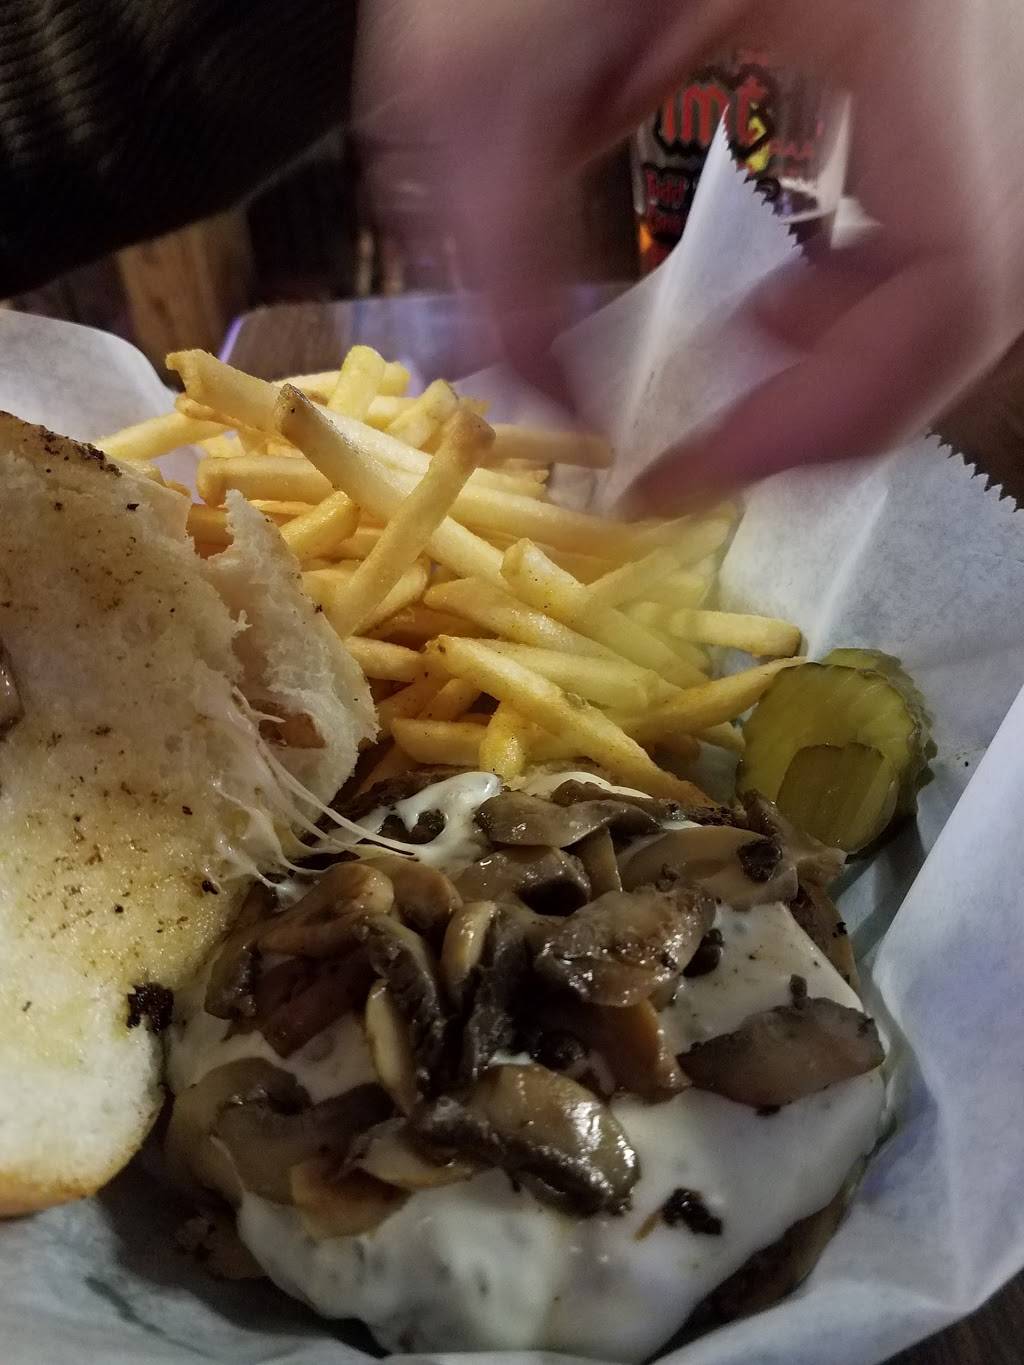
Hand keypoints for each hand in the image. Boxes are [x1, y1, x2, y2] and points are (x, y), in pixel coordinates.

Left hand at [358, 1, 1023, 505]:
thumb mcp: (479, 44)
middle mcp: (968, 36)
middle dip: (838, 402)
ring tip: (742, 358)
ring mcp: (952, 45)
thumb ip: (495, 230)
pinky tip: (767, 288)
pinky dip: (848, 284)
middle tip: (712, 444)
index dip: (825, 422)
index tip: (685, 474)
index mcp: (907, 14)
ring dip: (853, 349)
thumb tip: (527, 393)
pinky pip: (924, 205)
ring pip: (967, 255)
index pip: (955, 281)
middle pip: (979, 285)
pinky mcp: (905, 49)